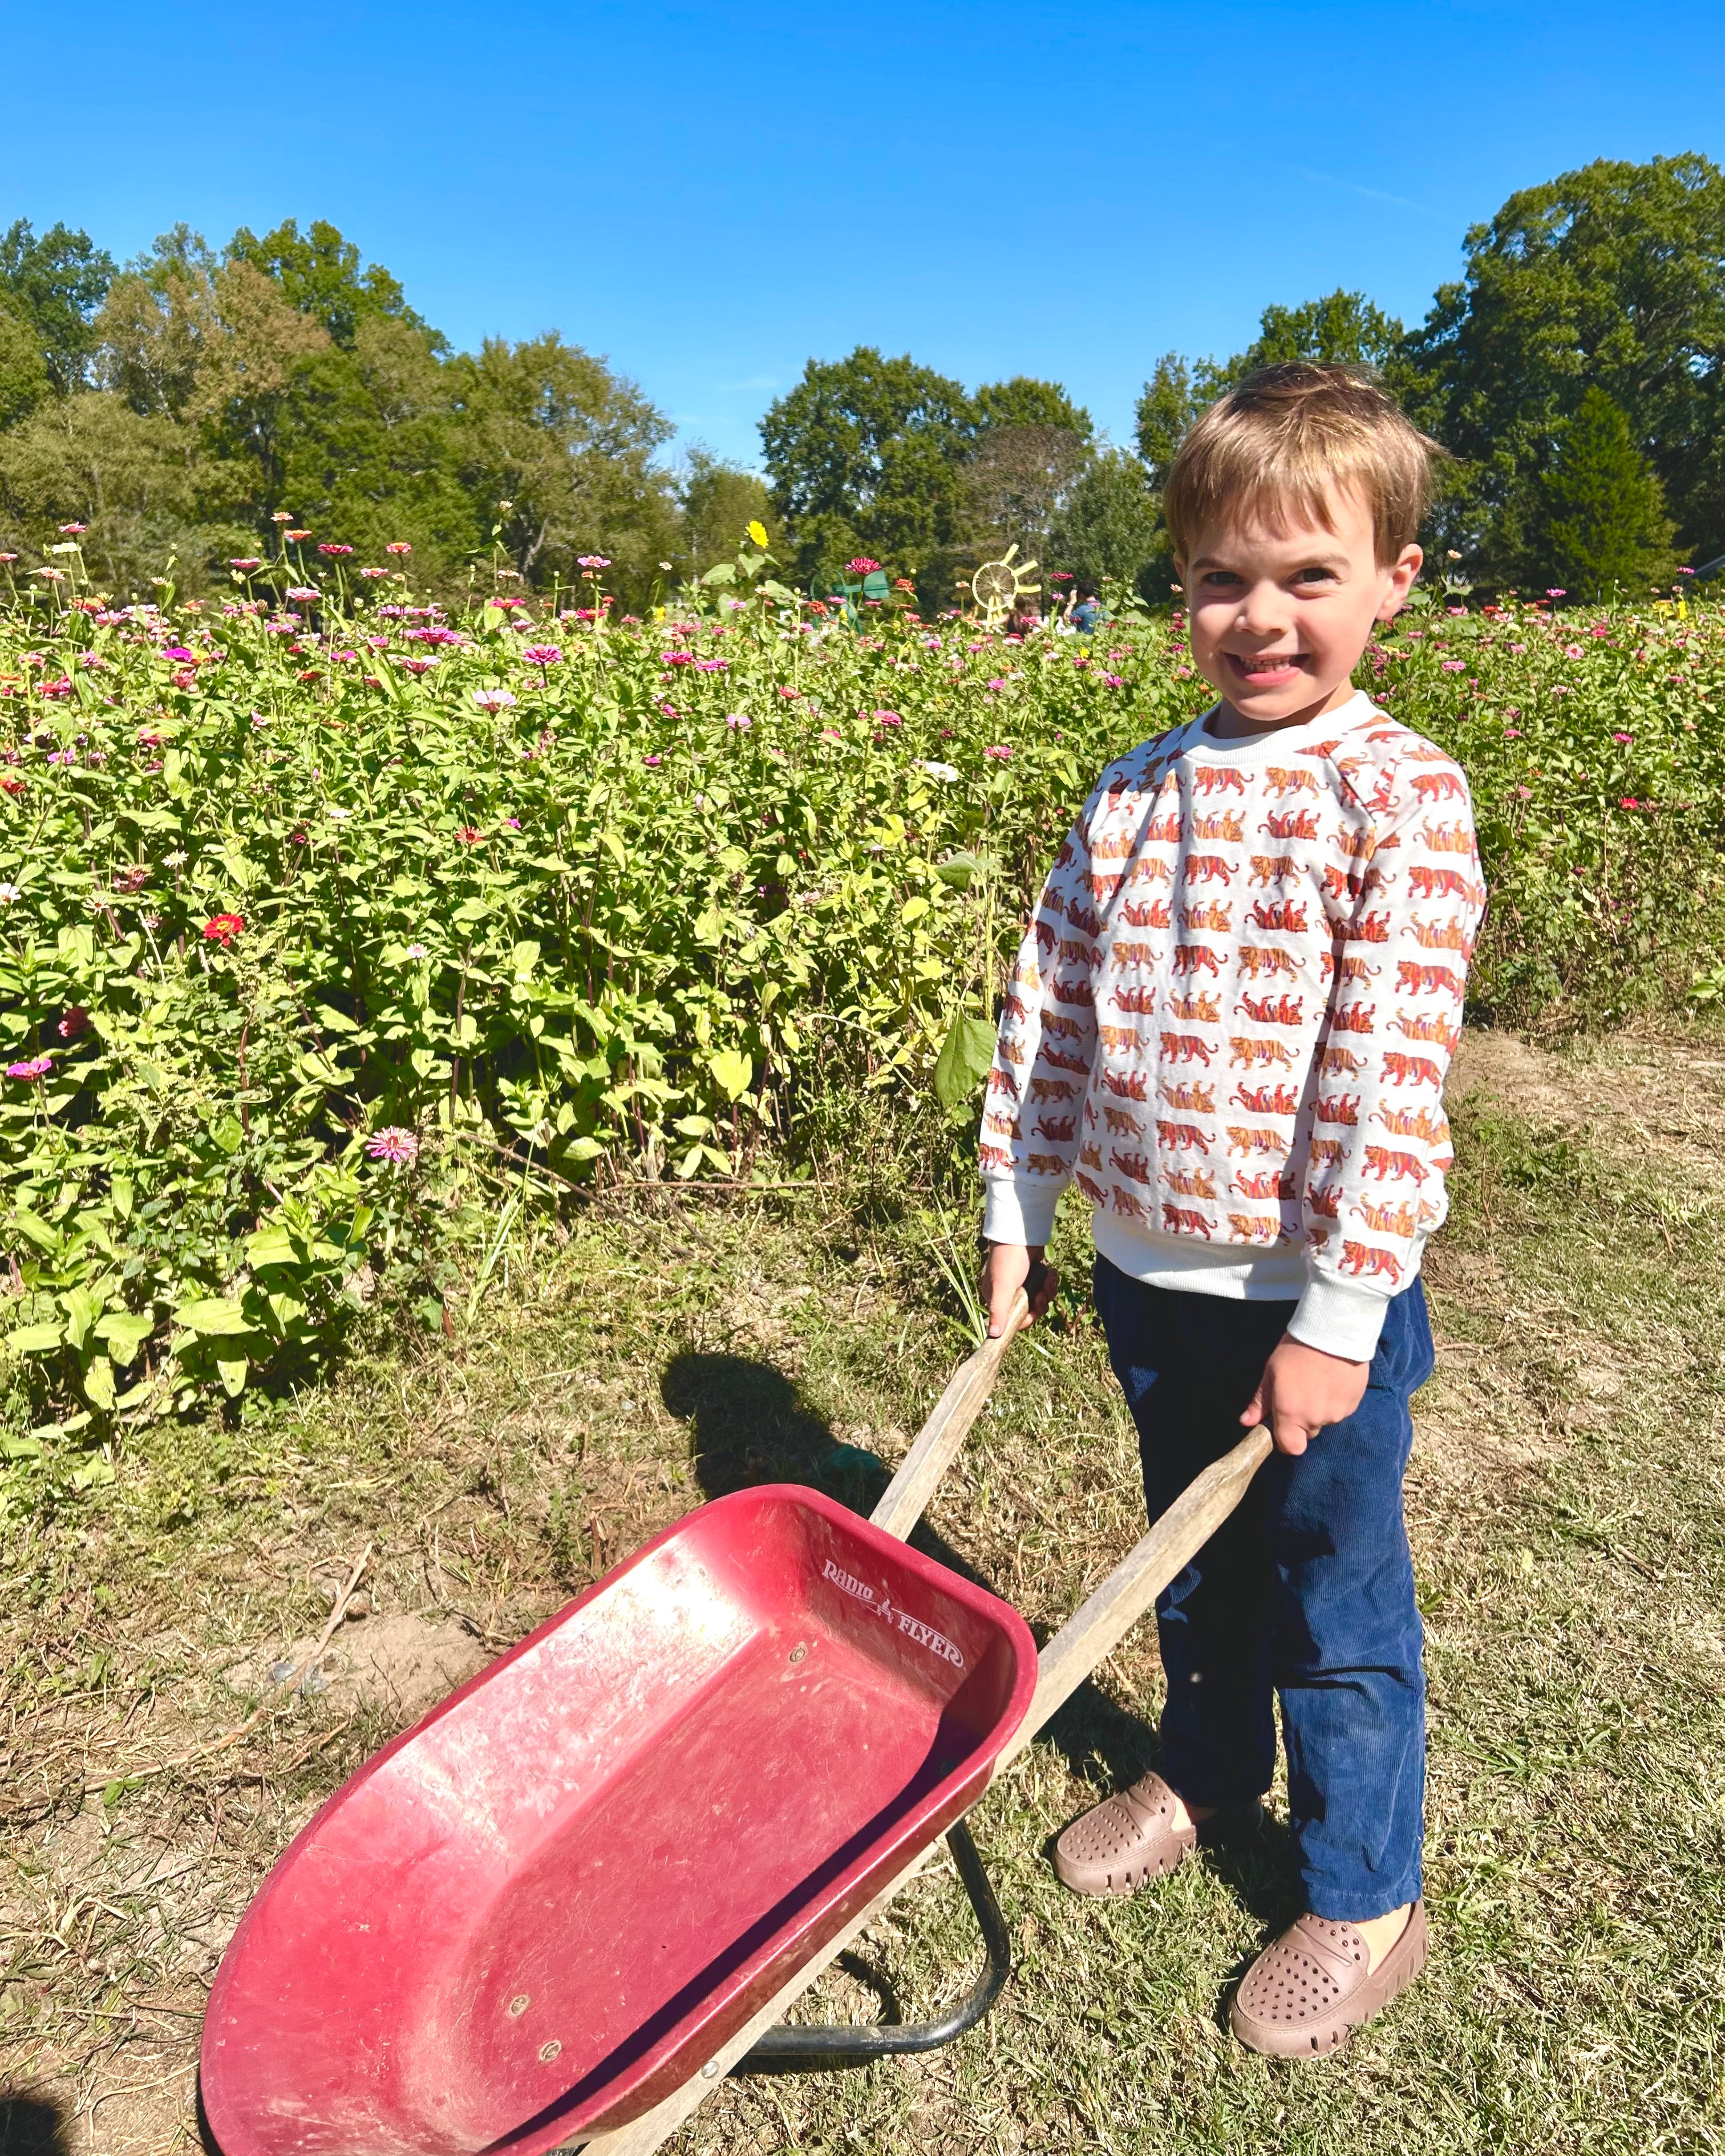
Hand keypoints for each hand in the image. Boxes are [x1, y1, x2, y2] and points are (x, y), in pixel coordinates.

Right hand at [981, 1241, 1058, 1339]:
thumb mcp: (1003, 1286)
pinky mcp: (1035, 1274)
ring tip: (1048, 1279)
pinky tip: (1051, 1273)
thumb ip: (999, 1311)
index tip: (1032, 1312)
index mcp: (996, 1297)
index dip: (1025, 1318)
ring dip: (1048, 1291)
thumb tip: (993, 1335)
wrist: (1022, 1232)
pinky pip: (1046, 1286)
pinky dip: (1050, 1281)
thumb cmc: (1009, 1259)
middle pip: (1029, 1310)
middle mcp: (1008, 1292)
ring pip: (1040, 1299)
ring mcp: (1023, 1283)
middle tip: (1041, 1293)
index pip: (1012, 1319)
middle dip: (1040, 1304)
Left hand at [1242, 1333, 1369, 1455]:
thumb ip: (1261, 1402)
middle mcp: (1316, 1418)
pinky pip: (1341, 1410)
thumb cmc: (1296, 1349)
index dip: (1286, 1440)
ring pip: (1325, 1420)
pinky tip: (1332, 1379)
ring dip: (1321, 1409)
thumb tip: (1246, 1422)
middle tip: (1301, 1393)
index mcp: (1291, 1413)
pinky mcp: (1354, 1403)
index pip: (1290, 1448)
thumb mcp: (1271, 1372)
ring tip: (1318, 1382)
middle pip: (1308, 1433)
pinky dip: (1336, 1400)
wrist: (1333, 1330)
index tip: (1284, 1424)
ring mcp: (1338, 1413)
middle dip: (1303, 1420)